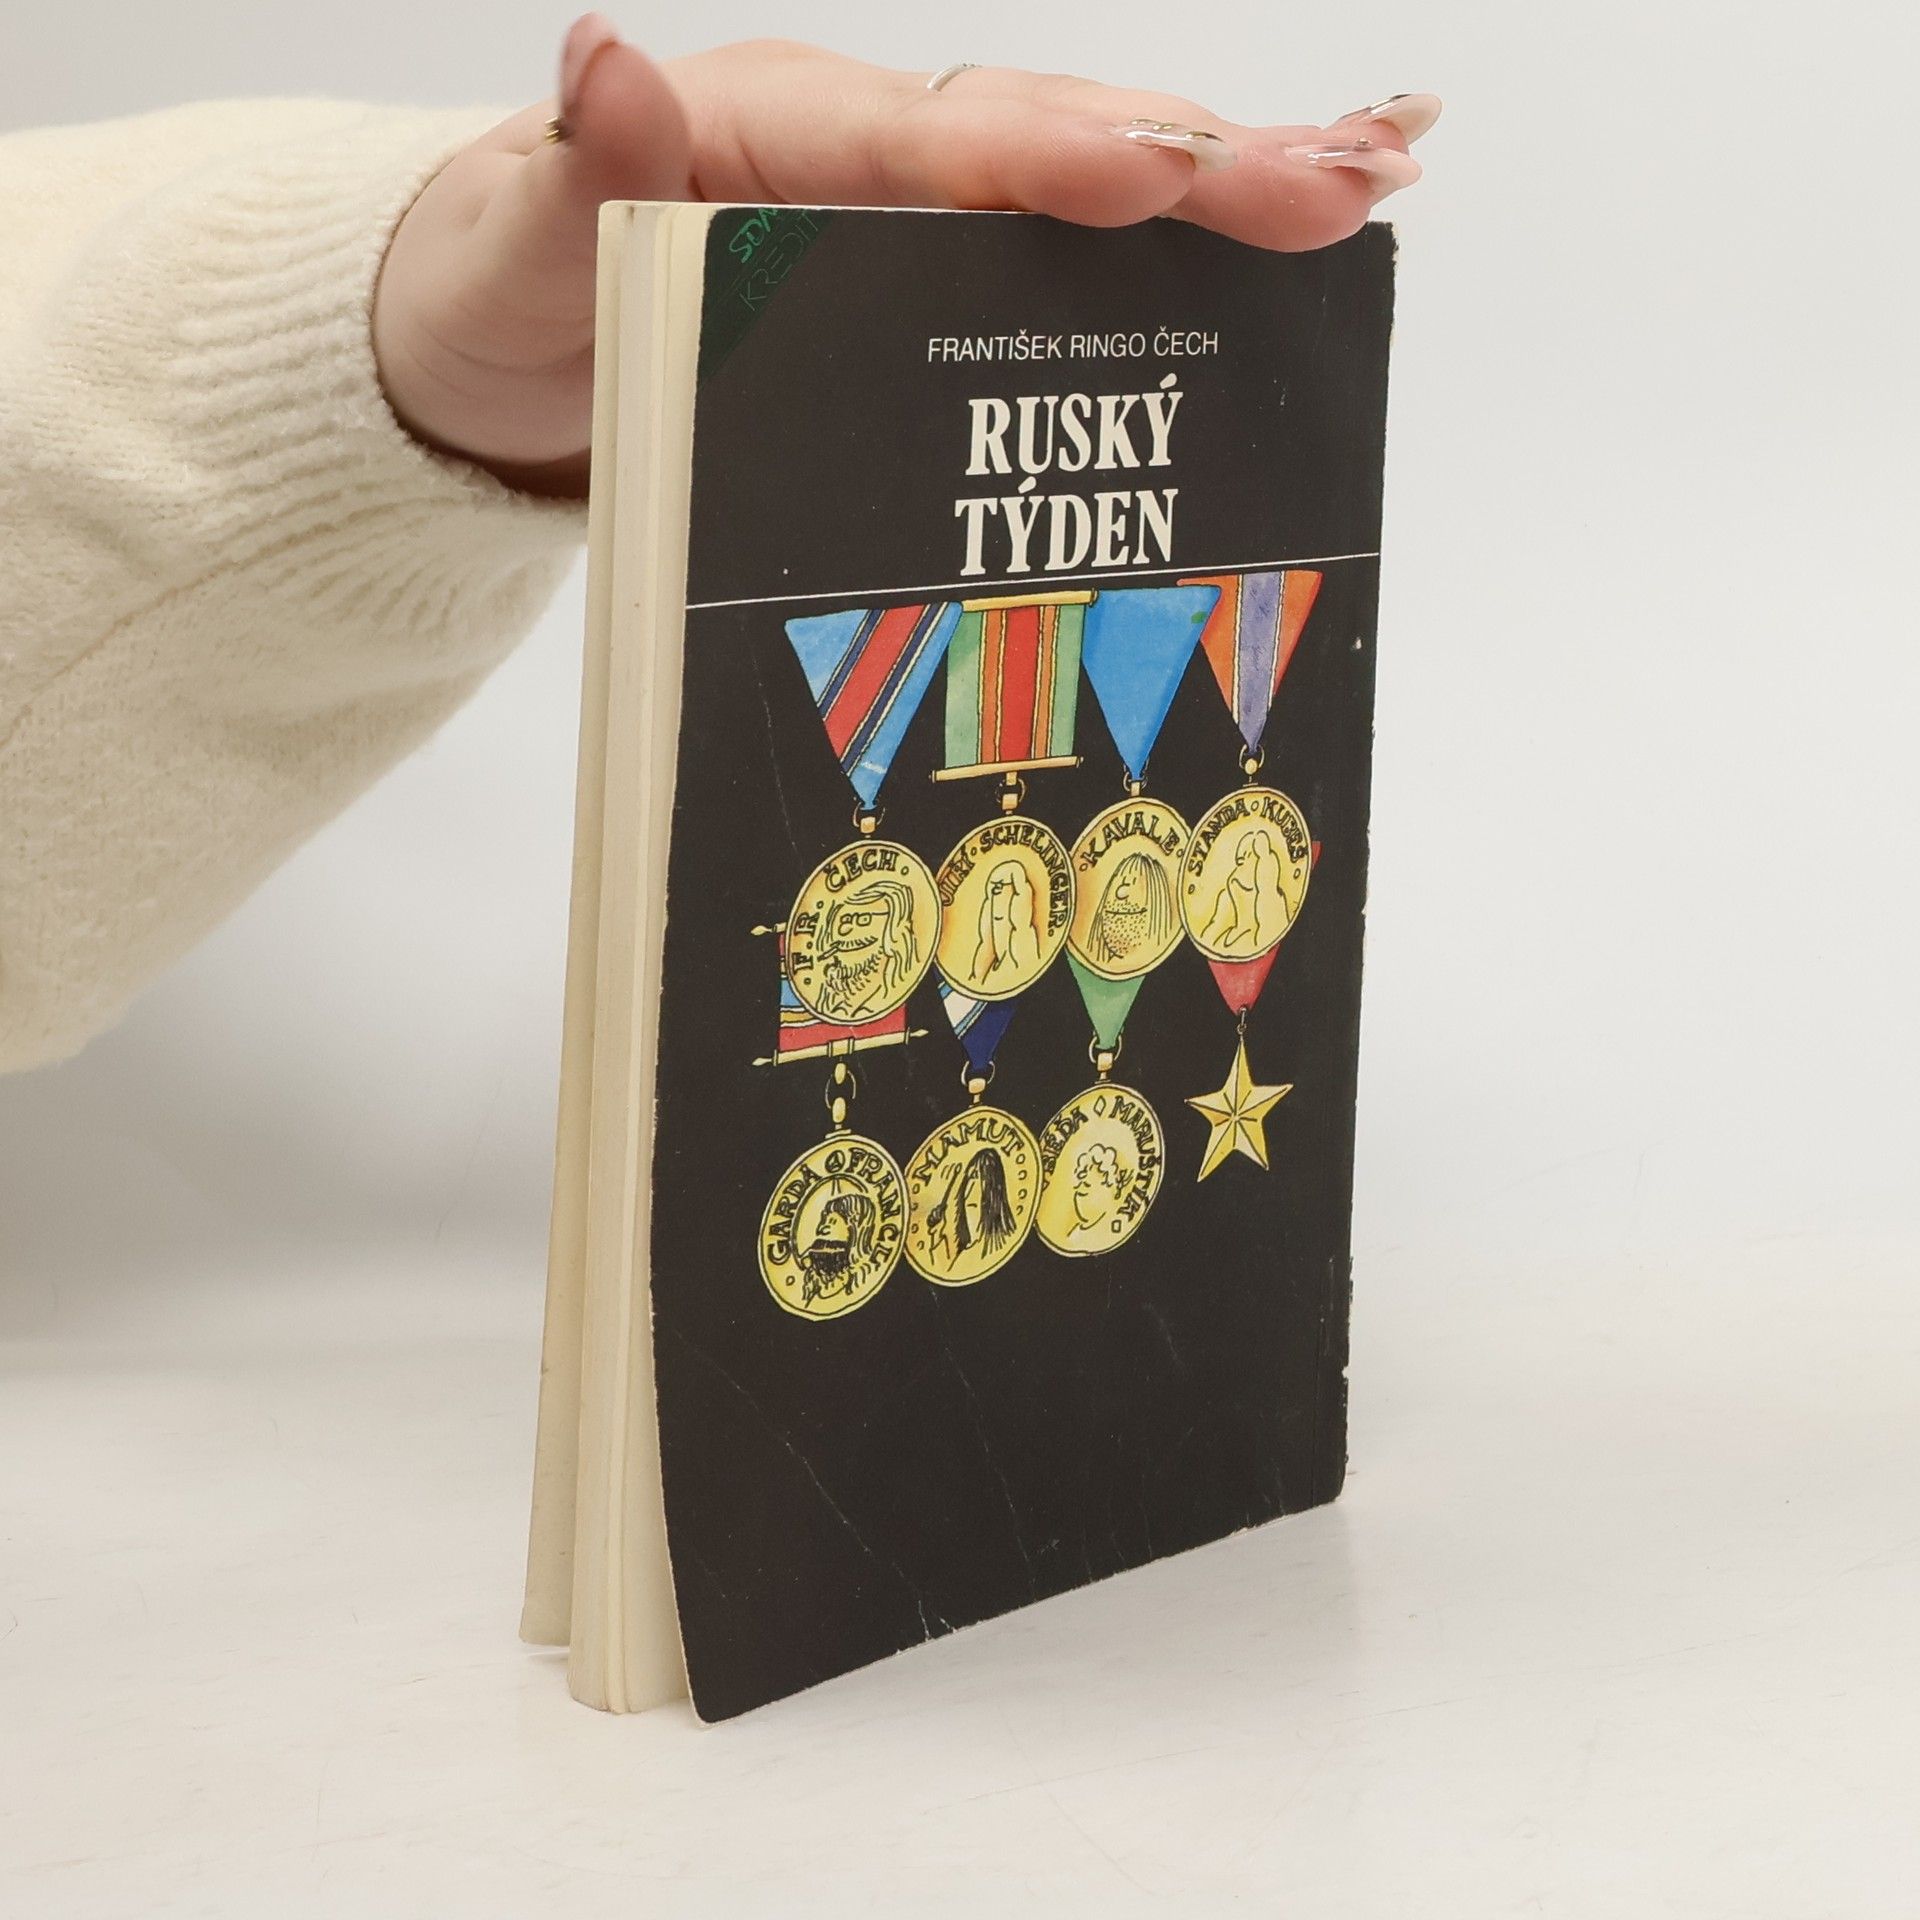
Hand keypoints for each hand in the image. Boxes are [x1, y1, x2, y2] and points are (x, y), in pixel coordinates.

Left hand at [372, 18, 1436, 493]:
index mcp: (772, 131)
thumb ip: (575, 181)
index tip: (1169, 179)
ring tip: (1365, 184)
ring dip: (1224, 180)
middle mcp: (859, 146)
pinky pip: (1054, 237)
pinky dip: (1165, 233)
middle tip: (1353, 180)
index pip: (934, 144)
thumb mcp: (513, 256)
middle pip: (1049, 136)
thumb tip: (609, 63)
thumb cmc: (507, 298)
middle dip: (1203, 160)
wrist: (498, 339)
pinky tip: (1262, 240)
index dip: (1058, 162)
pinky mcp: (917, 256)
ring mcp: (898, 198)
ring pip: (1079, 171)